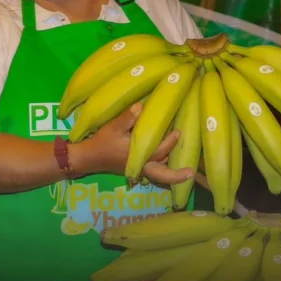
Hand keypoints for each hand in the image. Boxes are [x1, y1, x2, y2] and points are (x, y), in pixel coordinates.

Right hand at [77, 103, 194, 185]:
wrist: (89, 157)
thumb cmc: (102, 142)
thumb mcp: (113, 127)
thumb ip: (128, 117)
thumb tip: (141, 106)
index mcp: (139, 156)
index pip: (160, 150)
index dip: (171, 142)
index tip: (179, 133)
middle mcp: (142, 165)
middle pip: (163, 174)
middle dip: (177, 174)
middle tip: (191, 171)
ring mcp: (139, 169)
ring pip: (159, 171)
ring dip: (171, 170)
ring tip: (186, 167)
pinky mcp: (135, 168)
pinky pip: (153, 170)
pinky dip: (162, 167)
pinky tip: (167, 160)